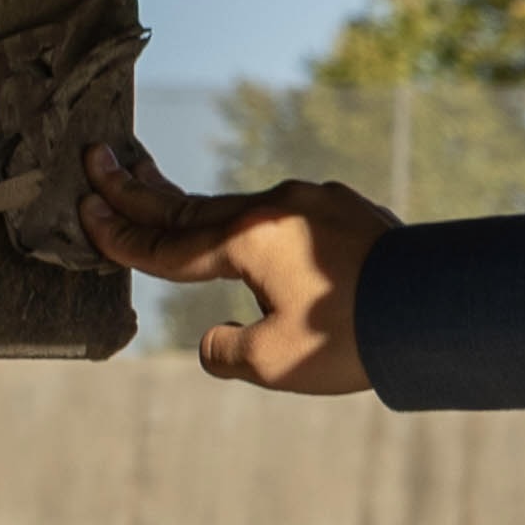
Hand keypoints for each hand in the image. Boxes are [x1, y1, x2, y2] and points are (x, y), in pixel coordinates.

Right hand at [81, 142, 394, 391]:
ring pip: (244, 210)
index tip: (87, 213)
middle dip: (141, 192)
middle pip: (195, 207)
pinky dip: (258, 225)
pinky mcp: (350, 212)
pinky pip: (289, 217)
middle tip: (99, 161)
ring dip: (203, 211)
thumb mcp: (276, 363)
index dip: (122, 235)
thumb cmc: (353, 339)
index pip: (168, 244)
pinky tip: (256, 233)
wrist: (437, 308)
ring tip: (166, 198)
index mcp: (247, 239)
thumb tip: (214, 345)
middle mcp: (276, 208)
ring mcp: (316, 203)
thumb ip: (228, 353)